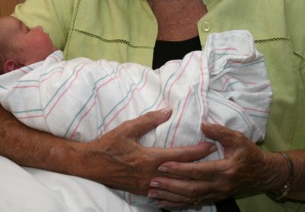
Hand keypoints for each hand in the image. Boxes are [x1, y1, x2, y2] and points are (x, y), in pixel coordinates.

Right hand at [80, 109, 217, 194]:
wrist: (90, 165)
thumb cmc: (109, 144)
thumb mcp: (128, 128)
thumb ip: (149, 120)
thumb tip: (168, 111)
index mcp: (149, 159)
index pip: (179, 156)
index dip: (197, 151)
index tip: (210, 146)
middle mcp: (150, 175)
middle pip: (181, 172)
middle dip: (199, 166)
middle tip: (214, 160)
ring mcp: (146, 186)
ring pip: (174, 187)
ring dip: (190, 181)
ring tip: (204, 176)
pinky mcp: (141, 192)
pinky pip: (164, 193)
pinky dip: (176, 191)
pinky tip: (184, 190)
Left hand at [148, 122, 272, 208]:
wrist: (263, 173)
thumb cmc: (249, 153)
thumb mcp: (238, 138)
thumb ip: (219, 132)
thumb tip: (202, 124)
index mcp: (225, 169)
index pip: (198, 170)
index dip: (180, 169)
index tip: (163, 164)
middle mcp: (220, 185)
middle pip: (192, 188)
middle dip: (170, 185)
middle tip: (152, 181)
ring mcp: (218, 194)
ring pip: (191, 198)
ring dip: (171, 196)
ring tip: (153, 193)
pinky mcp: (215, 198)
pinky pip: (194, 203)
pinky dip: (177, 204)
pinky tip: (164, 203)